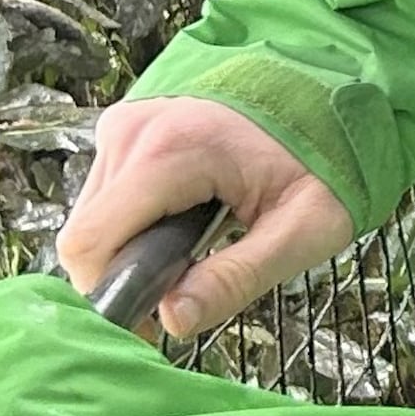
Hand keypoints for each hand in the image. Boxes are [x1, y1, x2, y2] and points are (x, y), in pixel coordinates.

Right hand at [56, 96, 357, 339]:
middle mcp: (133, 130)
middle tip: (185, 287)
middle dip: (123, 276)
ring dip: (129, 250)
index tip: (157, 318)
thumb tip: (171, 320)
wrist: (328, 95)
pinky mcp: (124, 128)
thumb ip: (238, 276)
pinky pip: (104, 197)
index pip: (90, 243)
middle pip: (86, 235)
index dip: (111, 295)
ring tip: (192, 250)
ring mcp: (124, 124)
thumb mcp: (304, 230)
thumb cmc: (325, 161)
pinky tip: (180, 223)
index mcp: (172, 151)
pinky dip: (132, 224)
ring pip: (91, 218)